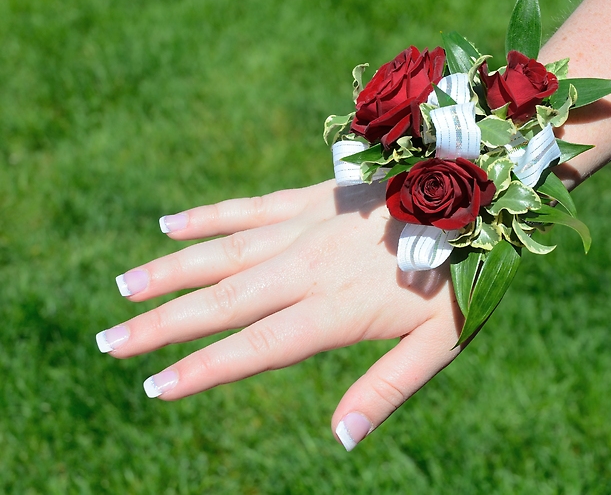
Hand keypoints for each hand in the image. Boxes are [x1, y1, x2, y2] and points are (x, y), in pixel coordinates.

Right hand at [97, 179, 463, 450]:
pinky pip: (248, 207)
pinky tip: (169, 224)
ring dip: (169, 271)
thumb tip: (341, 439)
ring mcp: (306, 226)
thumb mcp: (439, 344)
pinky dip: (207, 217)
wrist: (479, 194)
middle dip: (161, 324)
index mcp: (337, 309)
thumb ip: (388, 388)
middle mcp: (308, 266)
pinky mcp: (311, 197)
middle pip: (221, 300)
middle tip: (109, 340)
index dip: (204, 369)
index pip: (256, 346)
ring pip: (222, 252)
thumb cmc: (463, 277)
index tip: (154, 385)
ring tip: (124, 287)